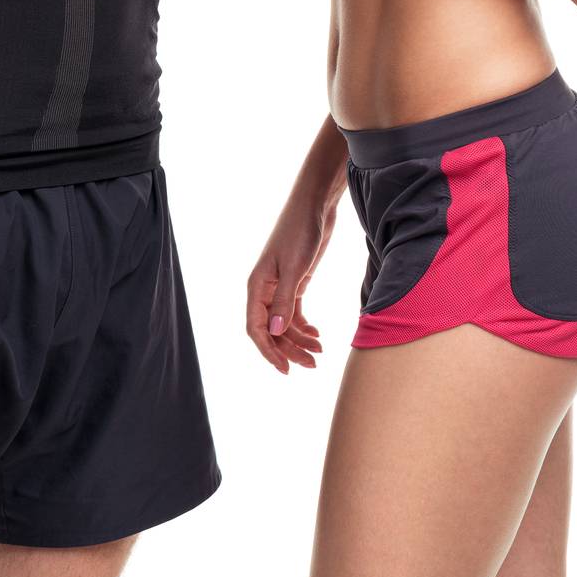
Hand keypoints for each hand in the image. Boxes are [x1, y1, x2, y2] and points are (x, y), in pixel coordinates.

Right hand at [246, 191, 335, 373]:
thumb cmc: (300, 232)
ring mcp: (280, 286)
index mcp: (257, 286)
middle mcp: (265, 289)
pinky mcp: (295, 282)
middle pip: (273, 330)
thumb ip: (284, 300)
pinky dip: (304, 326)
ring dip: (300, 339)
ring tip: (320, 351)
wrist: (314, 207)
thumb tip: (275, 333)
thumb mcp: (294, 268)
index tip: (286, 369)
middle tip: (312, 365)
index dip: (268, 351)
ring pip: (285, 323)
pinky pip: (294, 312)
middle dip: (290, 349)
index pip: (256, 328)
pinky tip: (317, 334)